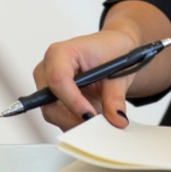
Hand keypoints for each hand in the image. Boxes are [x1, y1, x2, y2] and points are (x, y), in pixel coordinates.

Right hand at [31, 2, 170, 130]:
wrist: (119, 48)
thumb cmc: (118, 52)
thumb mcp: (123, 72)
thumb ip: (117, 97)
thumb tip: (117, 121)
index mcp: (62, 52)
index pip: (57, 79)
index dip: (71, 100)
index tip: (89, 115)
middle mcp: (49, 66)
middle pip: (49, 101)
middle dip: (74, 116)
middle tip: (99, 123)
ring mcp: (47, 82)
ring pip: (51, 112)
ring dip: (76, 119)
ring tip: (101, 112)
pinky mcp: (52, 96)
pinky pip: (58, 115)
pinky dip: (75, 119)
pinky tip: (93, 112)